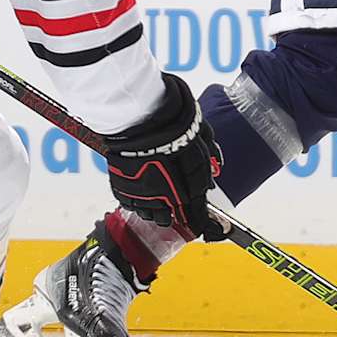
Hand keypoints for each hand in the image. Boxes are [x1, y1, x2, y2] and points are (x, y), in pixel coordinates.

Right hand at [104, 73, 225, 241]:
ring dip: (158, 210)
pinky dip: (138, 202)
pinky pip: (131, 204)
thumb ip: (208, 151)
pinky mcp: (121, 187)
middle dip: (179, 214)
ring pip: (151, 214)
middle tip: (180, 207)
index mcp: (186, 181)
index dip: (201, 218)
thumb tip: (215, 167)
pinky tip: (142, 192)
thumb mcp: (199, 131)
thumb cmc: (170, 118)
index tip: (204, 225)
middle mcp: (164, 192)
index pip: (197, 208)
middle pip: (172, 216)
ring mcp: (141, 192)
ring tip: (160, 198)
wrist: (136, 111)